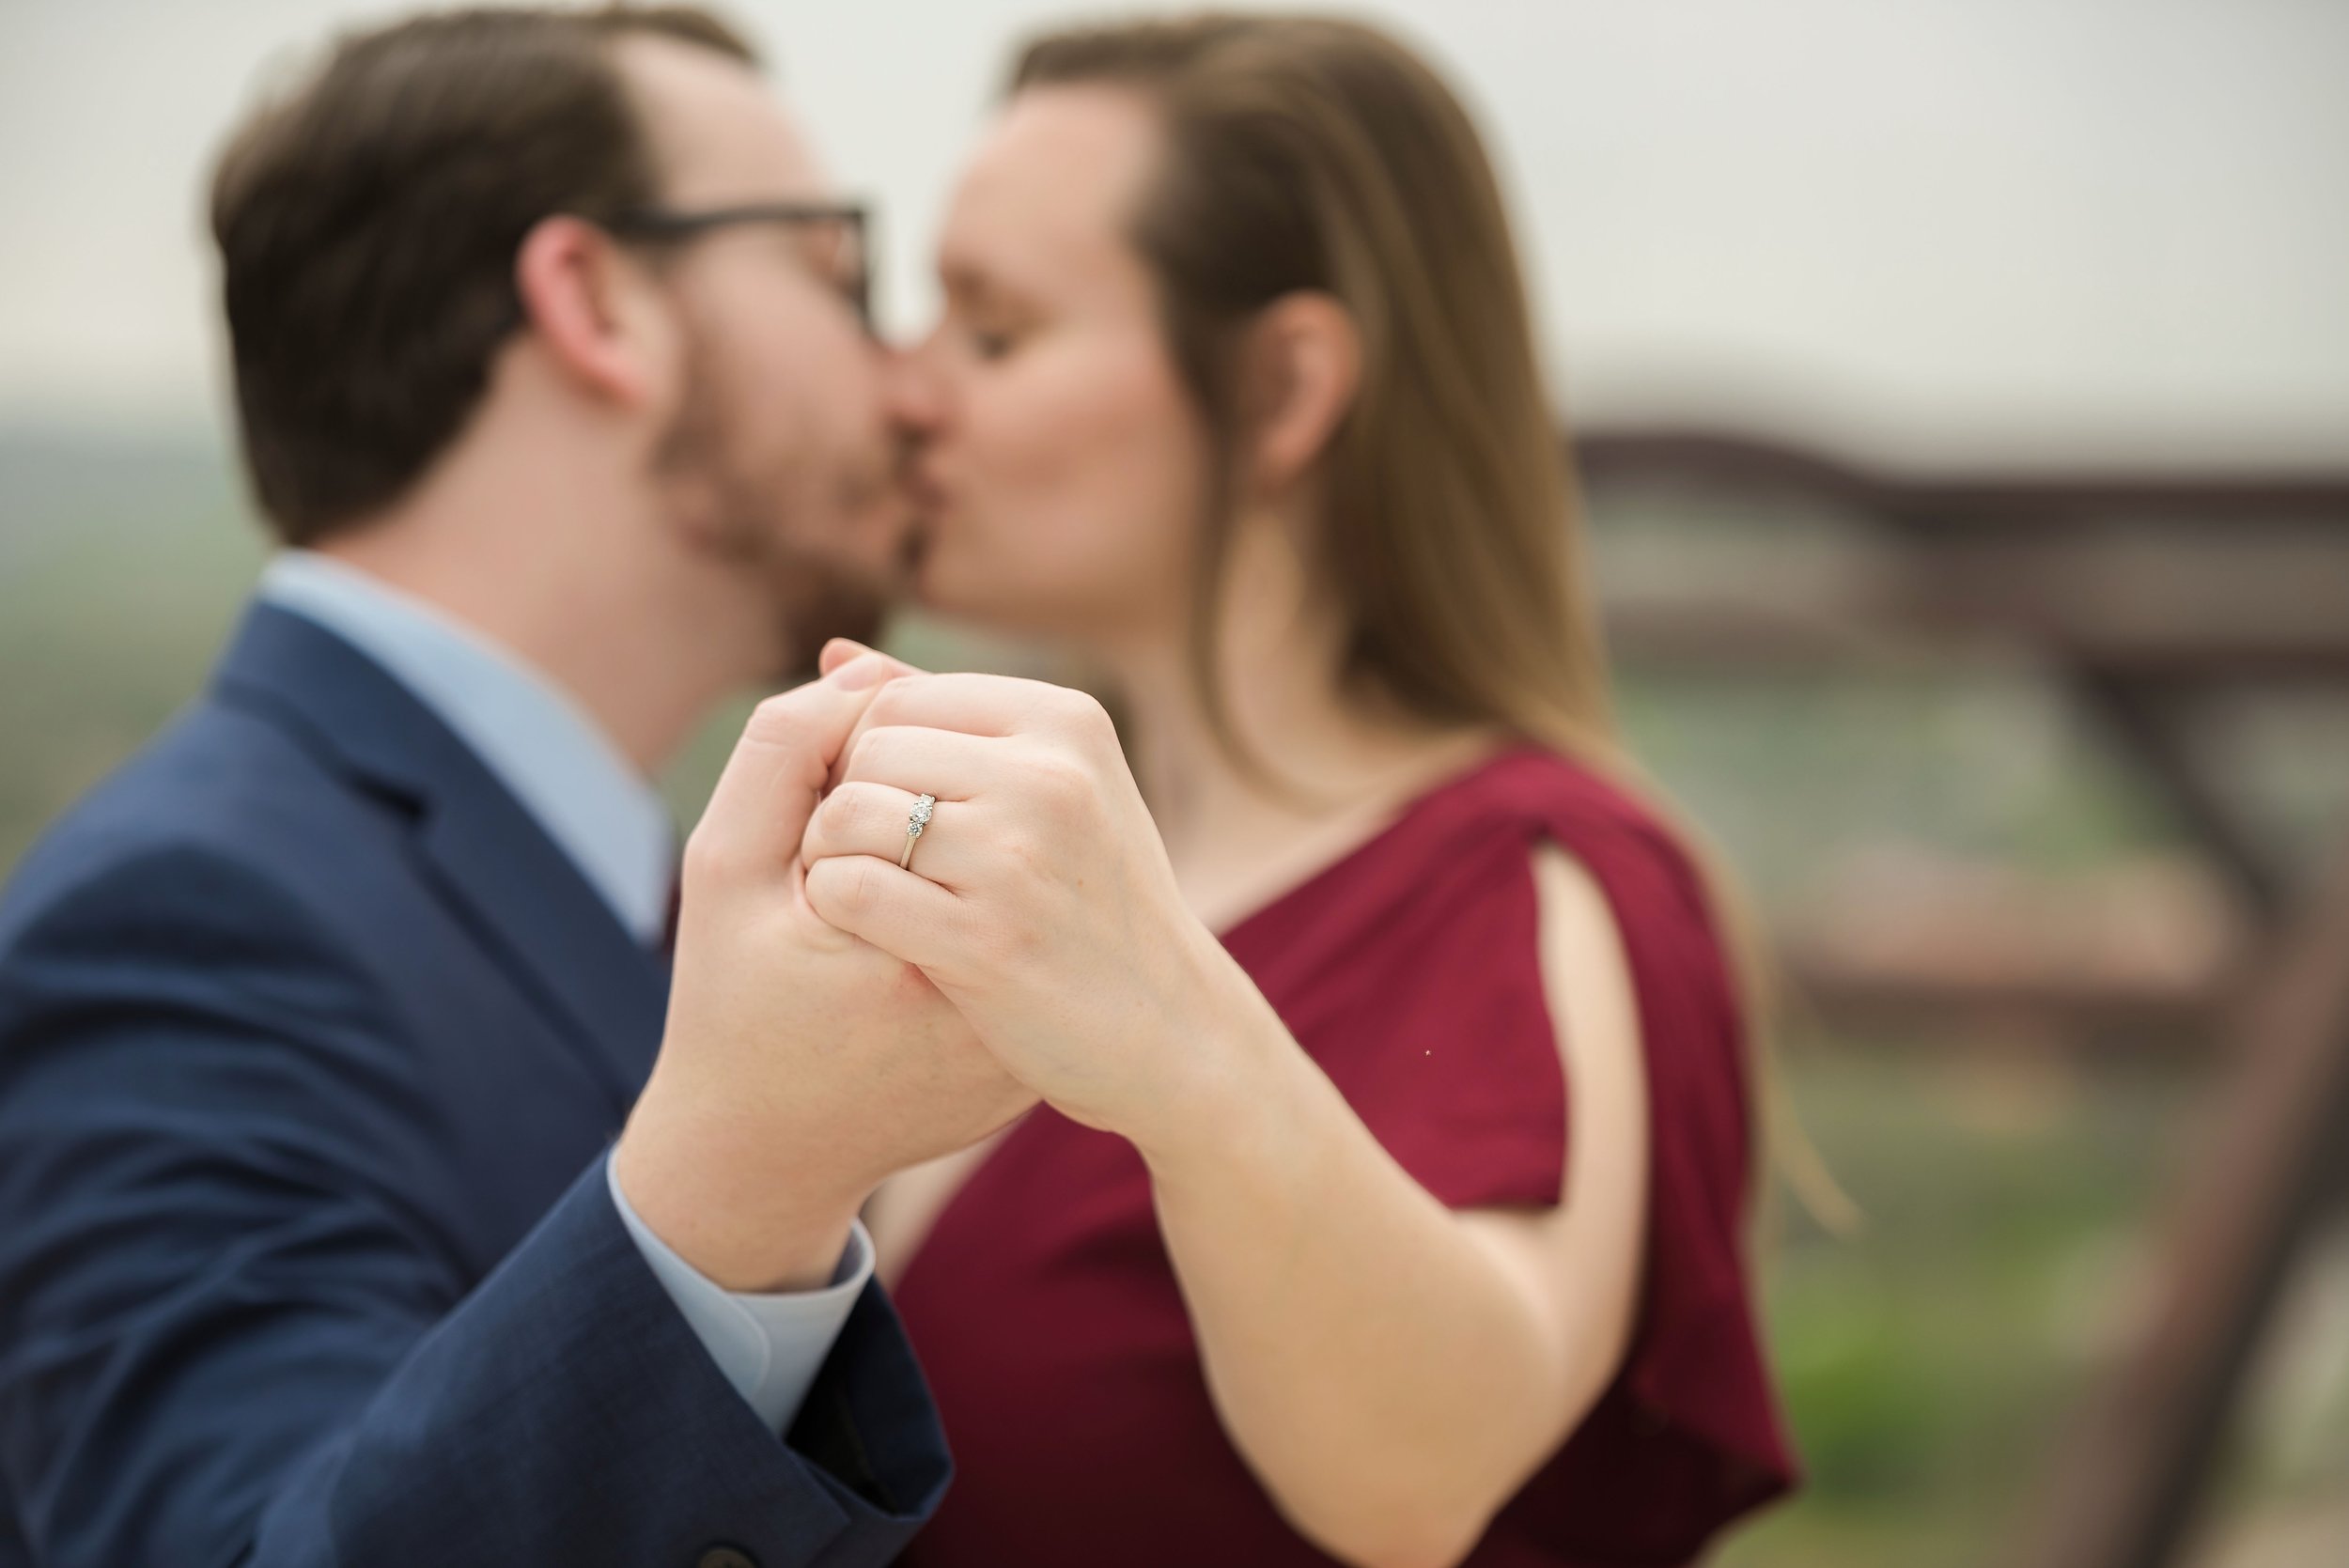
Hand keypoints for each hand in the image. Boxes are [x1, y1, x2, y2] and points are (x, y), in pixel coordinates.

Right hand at [612, 653, 1036, 1291]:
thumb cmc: (730, 1007)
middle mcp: (998, 998)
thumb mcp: (725, 873)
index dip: (856, 785)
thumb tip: (863, 664)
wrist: (763, 1154)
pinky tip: (920, 947)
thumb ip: (779, 757)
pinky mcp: (1031, 1061)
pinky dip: (971, 920)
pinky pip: (1015, 943)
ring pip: (1011, 883)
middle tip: (848, 885)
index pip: (929, 784)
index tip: (815, 849)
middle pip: (989, 828)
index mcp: (922, 947)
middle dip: (917, 819)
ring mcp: (1026, 1040)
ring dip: (953, 860)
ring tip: (890, 912)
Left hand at [796, 645, 1279, 1157]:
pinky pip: (849, 888)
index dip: (868, 757)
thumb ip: (947, 717)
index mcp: (1066, 722)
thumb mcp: (1053, 787)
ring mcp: (1017, 859)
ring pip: (847, 815)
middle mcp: (1047, 776)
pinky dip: (839, 909)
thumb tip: (837, 657)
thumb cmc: (1094, 900)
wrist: (1172, 1028)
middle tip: (881, 861)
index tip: (893, 814)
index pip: (895, 698)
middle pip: (868, 750)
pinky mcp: (984, 940)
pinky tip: (875, 934)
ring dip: (835, 857)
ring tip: (875, 893)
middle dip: (849, 804)